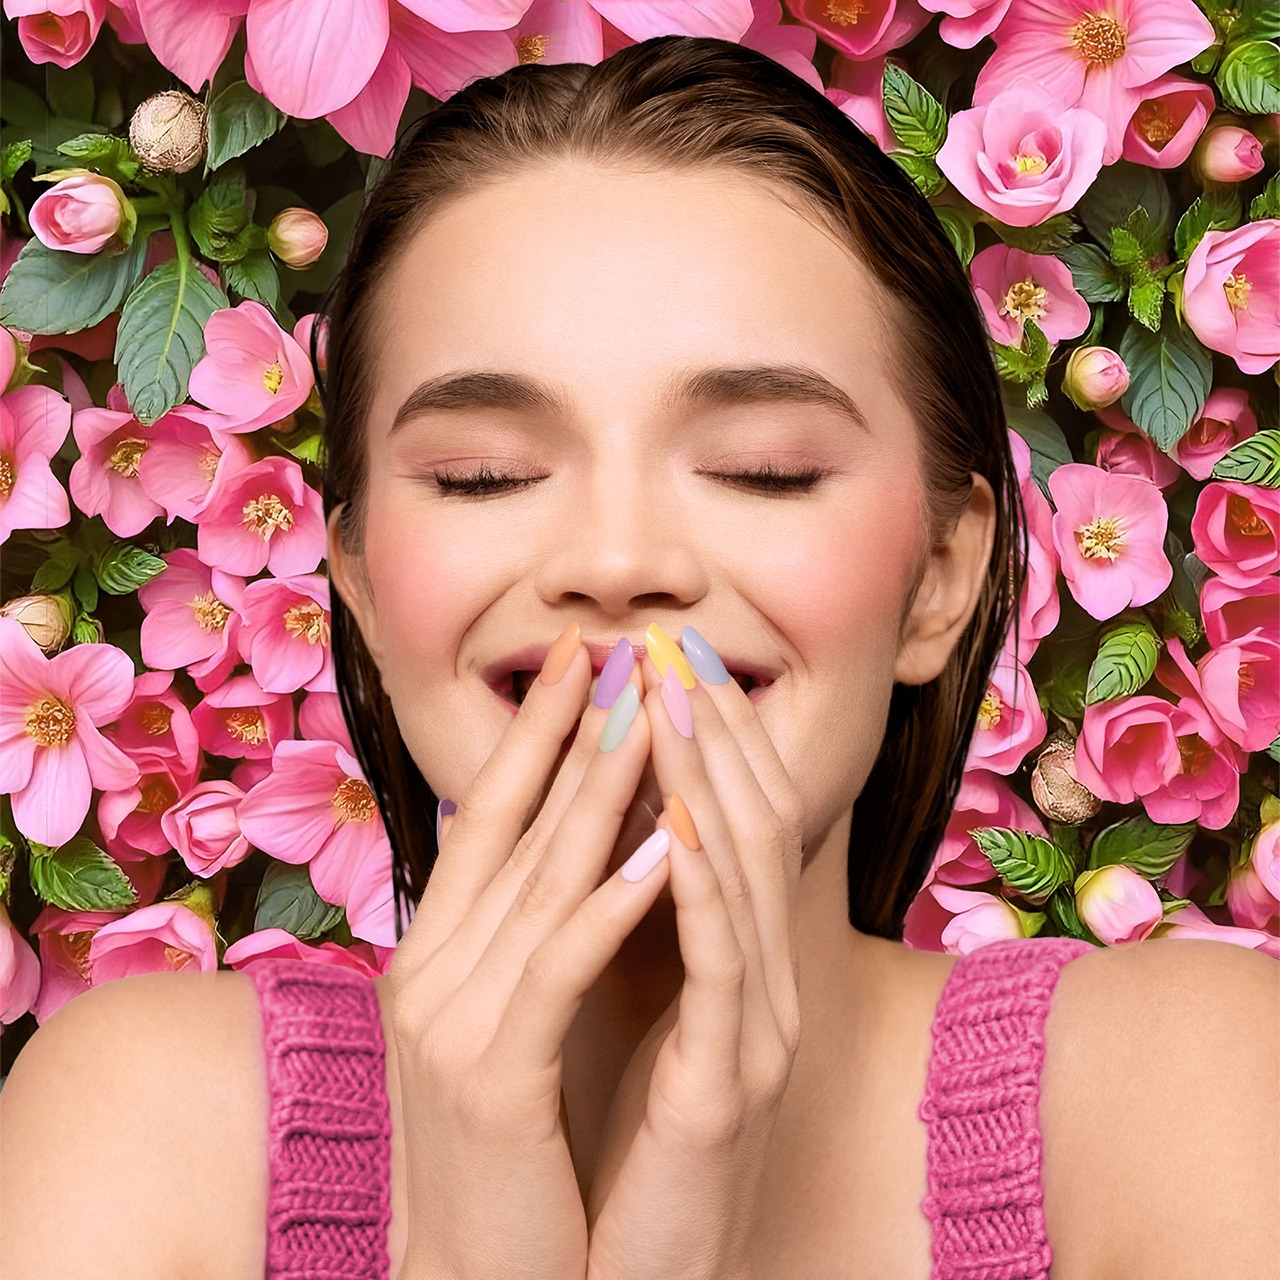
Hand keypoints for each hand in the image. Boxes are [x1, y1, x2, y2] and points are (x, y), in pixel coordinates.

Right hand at [387, 625, 670, 1279]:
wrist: (471, 1279)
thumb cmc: (501, 1150)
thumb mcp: (504, 1022)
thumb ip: (526, 936)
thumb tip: (575, 848)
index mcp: (433, 953)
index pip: (490, 819)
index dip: (535, 734)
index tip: (580, 661)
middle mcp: (428, 970)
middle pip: (513, 828)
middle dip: (570, 734)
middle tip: (617, 652)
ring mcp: (449, 1020)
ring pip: (539, 878)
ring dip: (601, 790)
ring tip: (647, 715)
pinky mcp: (490, 1074)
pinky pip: (560, 964)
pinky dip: (614, 900)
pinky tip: (664, 845)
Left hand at [584, 639, 804, 1279]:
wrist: (615, 1278)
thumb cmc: (609, 1138)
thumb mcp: (623, 1009)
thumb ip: (628, 923)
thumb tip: (594, 822)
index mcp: (732, 965)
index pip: (729, 821)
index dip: (707, 734)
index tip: (666, 655)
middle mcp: (760, 986)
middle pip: (750, 829)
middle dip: (713, 733)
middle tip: (676, 646)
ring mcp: (754, 1037)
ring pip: (747, 884)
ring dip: (712, 785)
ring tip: (677, 702)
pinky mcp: (728, 1093)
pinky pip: (722, 974)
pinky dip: (703, 893)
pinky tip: (682, 828)